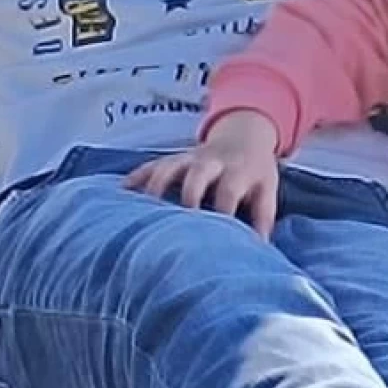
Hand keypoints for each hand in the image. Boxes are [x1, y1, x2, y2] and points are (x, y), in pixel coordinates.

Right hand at [127, 112, 281, 235]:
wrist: (244, 137)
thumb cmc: (254, 175)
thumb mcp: (266, 191)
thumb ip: (262, 219)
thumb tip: (259, 250)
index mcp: (238, 172)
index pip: (229, 191)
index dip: (222, 211)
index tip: (215, 237)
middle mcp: (212, 163)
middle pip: (198, 174)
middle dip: (188, 194)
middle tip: (178, 221)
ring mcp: (190, 159)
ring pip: (169, 166)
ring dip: (155, 185)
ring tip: (139, 208)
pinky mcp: (174, 159)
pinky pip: (152, 165)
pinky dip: (137, 176)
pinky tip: (121, 191)